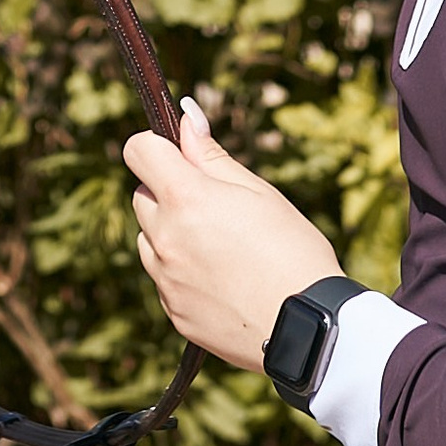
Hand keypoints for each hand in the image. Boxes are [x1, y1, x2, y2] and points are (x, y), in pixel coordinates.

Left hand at [122, 103, 346, 370]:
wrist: (307, 328)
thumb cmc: (292, 250)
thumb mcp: (258, 192)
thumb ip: (211, 156)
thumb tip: (185, 117)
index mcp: (185, 198)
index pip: (138, 151)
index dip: (156, 146)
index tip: (179, 155)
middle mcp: (165, 237)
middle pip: (142, 196)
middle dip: (168, 191)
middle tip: (214, 206)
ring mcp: (165, 279)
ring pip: (149, 239)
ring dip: (170, 233)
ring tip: (221, 247)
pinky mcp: (173, 312)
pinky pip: (163, 278)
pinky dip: (181, 271)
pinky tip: (222, 279)